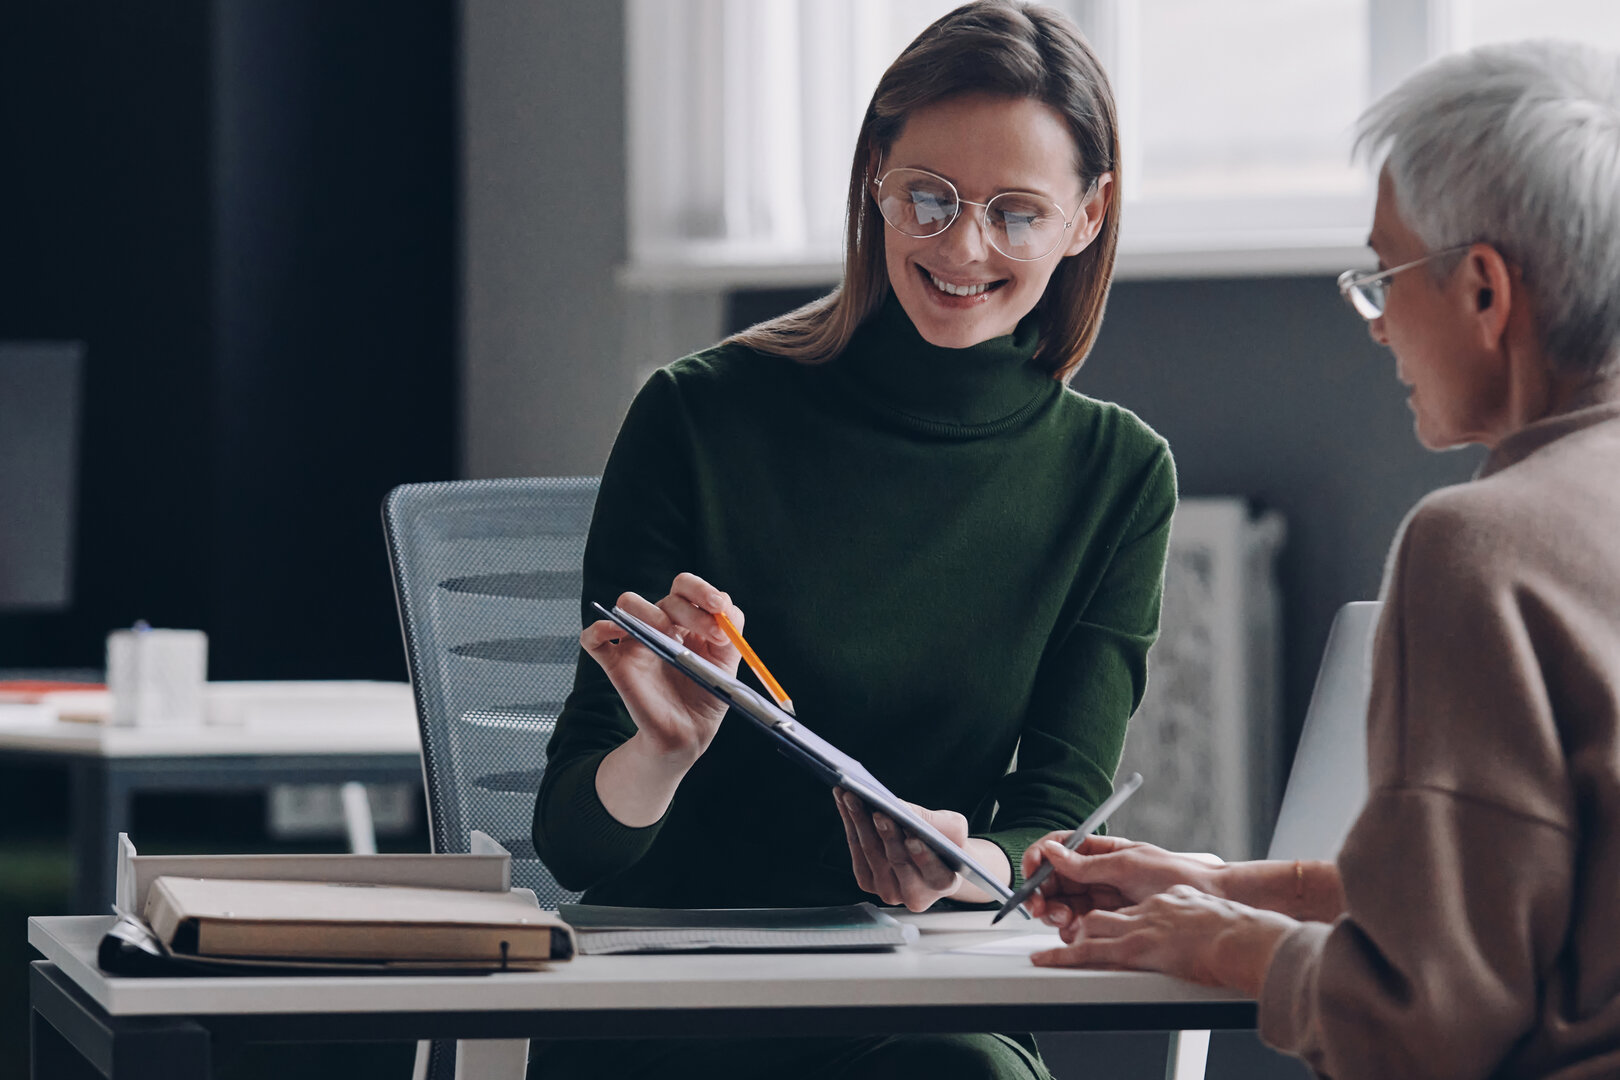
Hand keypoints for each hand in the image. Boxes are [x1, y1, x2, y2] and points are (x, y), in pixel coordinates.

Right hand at [581, 572, 743, 765]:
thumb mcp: (728, 660)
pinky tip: (618, 634)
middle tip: (712, 636)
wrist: (688, 733)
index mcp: (687, 620)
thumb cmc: (707, 695)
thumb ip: (730, 628)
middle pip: (666, 597)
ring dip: (650, 612)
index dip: (701, 590)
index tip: (718, 607)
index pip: (686, 587)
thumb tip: (723, 604)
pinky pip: (593, 638)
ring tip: (669, 636)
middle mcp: (660, 625)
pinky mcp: (617, 664)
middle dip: (692, 611)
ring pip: (627, 604)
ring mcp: (637, 642)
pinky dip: (599, 630)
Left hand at [834, 789, 968, 911]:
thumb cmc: (946, 841)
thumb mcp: (953, 827)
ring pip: (872, 853)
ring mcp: (889, 891)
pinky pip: (856, 849)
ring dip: (859, 822)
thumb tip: (902, 808)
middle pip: (897, 861)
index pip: (935, 873)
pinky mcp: (867, 882)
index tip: (913, 839)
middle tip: (877, 811)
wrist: (931, 856)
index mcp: (943, 883)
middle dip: (886, 833)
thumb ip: (938, 822)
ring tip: (852, 797)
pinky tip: (845, 802)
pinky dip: (850, 823)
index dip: (924, 857)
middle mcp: (914, 895)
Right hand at [1021, 833, 1222, 933]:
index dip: (1039, 858)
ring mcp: (1101, 897)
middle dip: (1042, 892)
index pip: (1058, 848)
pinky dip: (1070, 929)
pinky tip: (1076, 931)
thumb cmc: (1175, 873)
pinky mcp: (1108, 920)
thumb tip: (1053, 850)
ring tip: (1067, 919)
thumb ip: (1087, 863)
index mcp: (1099, 851)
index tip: (1031, 871)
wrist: (1206, 898)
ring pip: (1062, 903)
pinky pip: (1077, 924)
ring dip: (1055, 912)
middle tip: (1041, 906)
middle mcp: (1096, 873)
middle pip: (1054, 879)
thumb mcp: (1127, 864)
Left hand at [1030, 884, 1294, 995]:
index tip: (1104, 922)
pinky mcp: (1134, 949)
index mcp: (1165, 902)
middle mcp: (1147, 910)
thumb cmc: (1236, 931)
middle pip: (1103, 912)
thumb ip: (1190, 909)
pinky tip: (1044, 959)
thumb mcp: (1207, 911)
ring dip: (1073, 937)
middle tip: (1071, 932)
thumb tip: (1193, 912)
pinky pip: (1088, 952)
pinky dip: (1061, 955)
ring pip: (1091, 926)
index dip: (1113, 915)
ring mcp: (1139, 928)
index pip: (1128, 906)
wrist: (1240, 939)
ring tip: (1055, 950)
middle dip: (1084, 922)